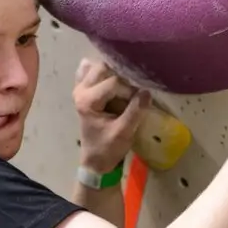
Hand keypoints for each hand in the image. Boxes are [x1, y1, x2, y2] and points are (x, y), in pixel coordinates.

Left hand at [73, 58, 151, 172]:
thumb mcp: (124, 132)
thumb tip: (147, 92)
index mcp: (87, 100)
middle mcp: (80, 91)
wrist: (95, 160)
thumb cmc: (108, 148)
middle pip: (104, 68)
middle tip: (132, 90)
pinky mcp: (83, 91)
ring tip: (124, 85)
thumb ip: (135, 111)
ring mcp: (80, 89)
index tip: (137, 102)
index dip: (129, 90)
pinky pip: (89, 72)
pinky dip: (102, 72)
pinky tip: (112, 78)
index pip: (113, 82)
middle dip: (121, 76)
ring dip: (112, 72)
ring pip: (97, 67)